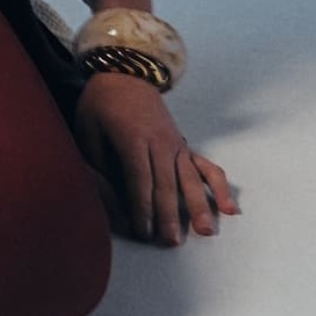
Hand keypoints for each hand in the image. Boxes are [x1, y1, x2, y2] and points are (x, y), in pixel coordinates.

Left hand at [72, 72, 237, 245]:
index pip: (140, 179)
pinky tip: (228, 208)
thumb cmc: (100, 106)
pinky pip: (207, 168)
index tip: (143, 230)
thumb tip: (108, 195)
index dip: (142, 206)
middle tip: (171, 242)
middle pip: (166, 183)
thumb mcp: (87, 129)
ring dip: (198, 205)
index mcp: (133, 138)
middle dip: (169, 215)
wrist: (126, 73)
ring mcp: (177, 144)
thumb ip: (98, 162)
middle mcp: (160, 142)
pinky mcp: (185, 146)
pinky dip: (219, 187)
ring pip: (189, 179)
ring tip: (205, 230)